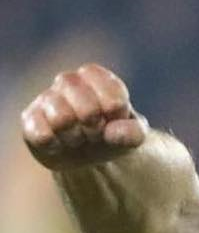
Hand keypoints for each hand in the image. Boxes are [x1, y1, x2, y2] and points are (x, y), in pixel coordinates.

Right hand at [21, 63, 148, 170]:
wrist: (90, 155)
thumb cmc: (114, 136)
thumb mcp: (134, 135)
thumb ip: (133, 133)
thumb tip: (112, 133)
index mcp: (95, 77)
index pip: (110, 93)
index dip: (115, 113)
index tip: (114, 118)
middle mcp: (68, 81)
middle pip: (87, 108)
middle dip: (96, 128)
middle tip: (95, 132)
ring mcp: (46, 99)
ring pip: (62, 119)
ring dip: (76, 137)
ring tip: (78, 137)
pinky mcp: (30, 120)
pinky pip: (40, 134)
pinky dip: (56, 145)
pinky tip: (60, 144)